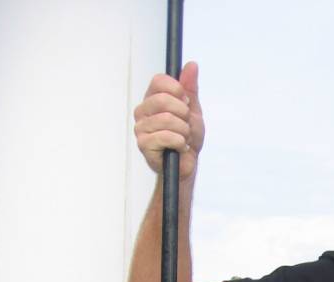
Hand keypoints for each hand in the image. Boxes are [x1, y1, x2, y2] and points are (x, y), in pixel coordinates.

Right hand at [134, 61, 203, 178]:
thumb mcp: (193, 110)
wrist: (187, 165)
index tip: (186, 103)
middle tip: (186, 125)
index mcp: (152, 99)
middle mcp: (143, 111)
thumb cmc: (187, 138)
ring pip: (167, 119)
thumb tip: (192, 64)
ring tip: (183, 139)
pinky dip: (180, 143)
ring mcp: (141, 127)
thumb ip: (190, 88)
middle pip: (163, 99)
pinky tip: (179, 148)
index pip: (159, 81)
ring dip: (184, 131)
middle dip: (183, 114)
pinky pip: (166, 136)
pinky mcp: (143, 144)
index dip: (177, 90)